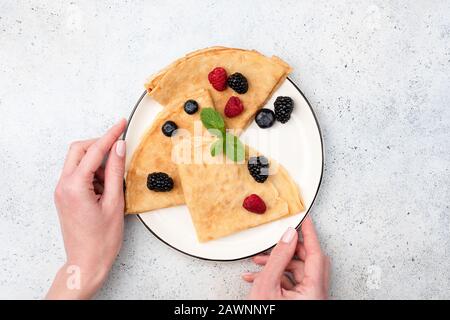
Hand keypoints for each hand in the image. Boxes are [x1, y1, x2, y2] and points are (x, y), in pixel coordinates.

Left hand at [46, 119, 126, 298]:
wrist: (87, 261)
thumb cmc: (101, 240)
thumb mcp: (114, 202)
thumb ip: (116, 171)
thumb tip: (119, 148)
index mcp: (74, 186)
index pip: (94, 151)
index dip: (110, 135)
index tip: (121, 124)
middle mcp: (63, 185)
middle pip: (79, 150)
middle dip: (99, 145)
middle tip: (118, 148)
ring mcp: (62, 191)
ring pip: (78, 161)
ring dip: (97, 162)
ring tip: (113, 182)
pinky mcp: (65, 196)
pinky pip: (78, 174)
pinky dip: (93, 174)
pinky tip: (106, 188)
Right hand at [242, 216, 329, 299]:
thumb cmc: (264, 315)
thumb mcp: (267, 285)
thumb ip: (279, 258)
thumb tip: (288, 237)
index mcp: (314, 291)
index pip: (316, 254)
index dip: (310, 234)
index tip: (305, 220)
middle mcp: (317, 296)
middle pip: (309, 262)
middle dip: (290, 249)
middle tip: (281, 238)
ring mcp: (309, 299)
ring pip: (298, 272)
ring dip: (278, 264)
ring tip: (259, 262)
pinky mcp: (300, 302)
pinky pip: (292, 283)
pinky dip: (277, 277)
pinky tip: (259, 275)